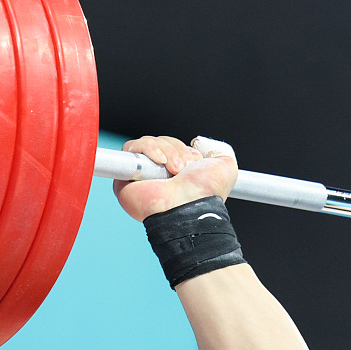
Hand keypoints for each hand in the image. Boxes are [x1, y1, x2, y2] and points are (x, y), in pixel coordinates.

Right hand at [114, 135, 238, 220]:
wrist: (190, 207)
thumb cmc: (207, 193)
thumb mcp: (225, 168)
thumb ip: (219, 151)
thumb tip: (200, 143)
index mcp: (177, 174)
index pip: (173, 146)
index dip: (182, 148)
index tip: (194, 161)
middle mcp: (158, 175)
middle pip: (161, 142)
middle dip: (176, 150)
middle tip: (183, 168)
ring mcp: (140, 176)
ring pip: (148, 143)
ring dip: (165, 151)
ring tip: (175, 169)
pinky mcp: (125, 177)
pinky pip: (131, 148)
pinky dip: (148, 149)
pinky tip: (160, 162)